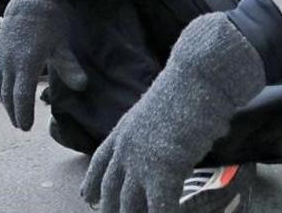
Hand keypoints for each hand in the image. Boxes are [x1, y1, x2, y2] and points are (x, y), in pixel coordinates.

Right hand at [0, 0, 69, 129]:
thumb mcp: (62, 45)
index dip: (23, 114)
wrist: (30, 0)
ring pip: (0, 87)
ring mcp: (0, 57)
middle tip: (21, 126)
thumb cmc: (49, 22)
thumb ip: (69, 67)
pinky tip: (6, 94)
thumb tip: (82, 87)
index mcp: (26, 63)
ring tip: (14, 113)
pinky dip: (0, 89)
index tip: (26, 127)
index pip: (21, 96)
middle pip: (8, 96)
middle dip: (13, 113)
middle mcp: (9, 62)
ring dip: (6, 103)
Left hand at [80, 13, 265, 211]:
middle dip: (111, 209)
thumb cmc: (185, 90)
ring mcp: (140, 164)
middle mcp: (125, 150)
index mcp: (122, 131)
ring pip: (128, 205)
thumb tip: (169, 149)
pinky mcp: (162, 175)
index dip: (92, 183)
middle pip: (110, 190)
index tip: (86, 198)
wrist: (195, 81)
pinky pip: (160, 208)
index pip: (99, 163)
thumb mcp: (157, 112)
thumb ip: (154, 133)